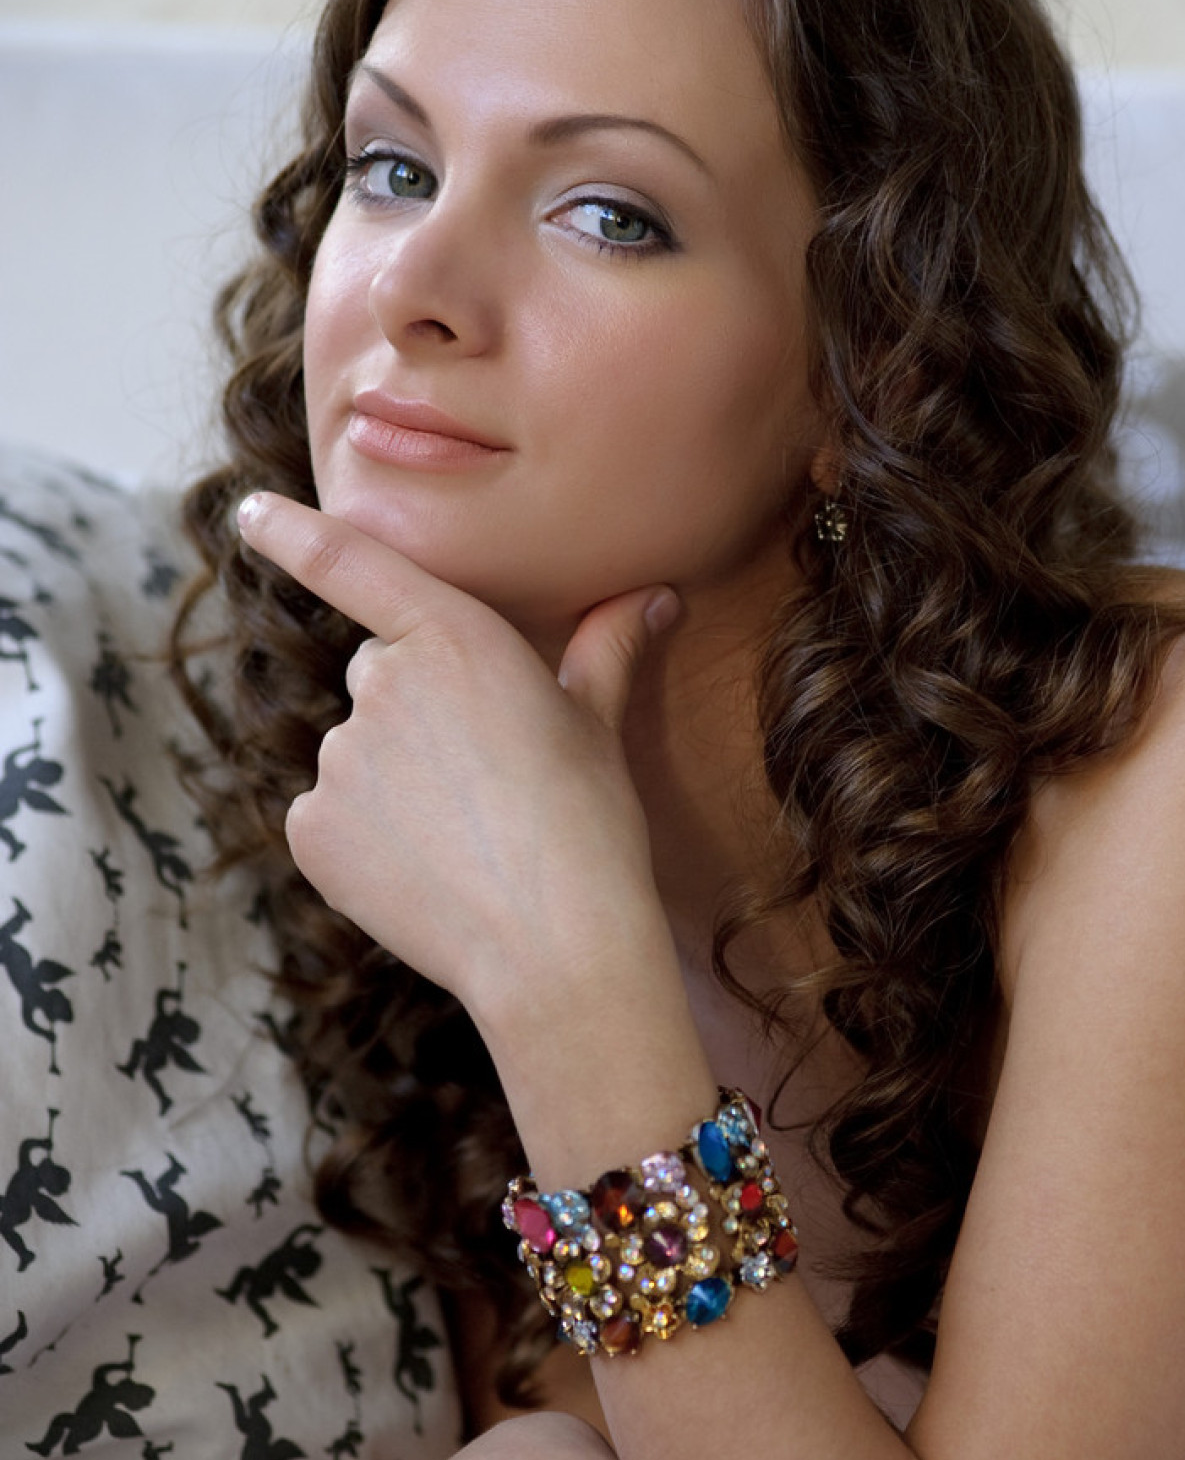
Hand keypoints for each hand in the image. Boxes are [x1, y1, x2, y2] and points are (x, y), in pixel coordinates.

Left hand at [235, 491, 678, 1029]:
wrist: (555, 947)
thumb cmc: (591, 827)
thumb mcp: (600, 724)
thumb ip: (608, 645)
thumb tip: (660, 594)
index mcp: (456, 638)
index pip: (352, 565)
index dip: (292, 532)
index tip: (249, 512)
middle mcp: (382, 684)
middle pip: (379, 678)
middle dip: (418, 714)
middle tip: (486, 780)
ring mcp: (337, 759)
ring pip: (356, 755)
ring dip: (394, 782)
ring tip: (464, 838)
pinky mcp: (309, 828)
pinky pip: (329, 817)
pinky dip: (365, 839)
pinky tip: (424, 872)